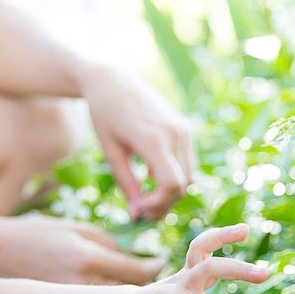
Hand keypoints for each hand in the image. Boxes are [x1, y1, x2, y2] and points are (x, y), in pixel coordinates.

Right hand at [0, 214, 164, 284]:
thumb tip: (132, 258)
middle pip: (128, 293)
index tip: (161, 263)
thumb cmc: (33, 234)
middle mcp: (80, 282)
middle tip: (160, 283)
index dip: (153, 268)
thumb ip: (105, 243)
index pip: (135, 269)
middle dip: (145, 288)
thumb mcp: (72, 228)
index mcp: (86, 256)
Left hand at [80, 64, 196, 220]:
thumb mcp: (111, 152)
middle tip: (141, 212)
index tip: (138, 210)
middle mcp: (175, 133)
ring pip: (190, 176)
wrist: (113, 80)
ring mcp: (183, 129)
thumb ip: (126, 184)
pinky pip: (188, 162)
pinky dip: (175, 175)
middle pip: (183, 185)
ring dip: (171, 192)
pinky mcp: (184, 127)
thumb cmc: (104, 114)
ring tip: (146, 198)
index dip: (157, 205)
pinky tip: (152, 177)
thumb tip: (136, 213)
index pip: (171, 185)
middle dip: (164, 204)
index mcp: (153, 138)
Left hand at [114, 224, 267, 293]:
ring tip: (246, 229)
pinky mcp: (187, 271)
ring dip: (222, 236)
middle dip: (236, 270)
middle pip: (207, 268)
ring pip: (200, 246)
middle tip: (264, 274)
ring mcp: (182, 274)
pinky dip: (219, 239)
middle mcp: (178, 284)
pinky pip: (202, 249)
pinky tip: (241, 232)